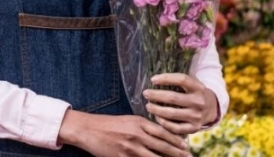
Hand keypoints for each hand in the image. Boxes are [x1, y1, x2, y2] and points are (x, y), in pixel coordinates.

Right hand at [59, 110, 190, 156]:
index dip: (176, 141)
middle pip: (163, 147)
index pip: (163, 132)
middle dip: (178, 154)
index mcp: (139, 122)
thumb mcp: (127, 120)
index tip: (186, 146)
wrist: (87, 129)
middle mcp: (137, 135)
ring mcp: (130, 148)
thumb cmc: (107, 124)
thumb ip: (143, 127)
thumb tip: (160, 136)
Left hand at [143, 73, 218, 135]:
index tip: (152, 80)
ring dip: (157, 109)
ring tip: (148, 106)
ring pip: (172, 113)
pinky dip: (164, 123)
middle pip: (173, 98)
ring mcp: (197, 116)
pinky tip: (157, 117)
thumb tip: (154, 79)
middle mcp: (200, 102)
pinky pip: (176, 127)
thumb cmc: (194, 93)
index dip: (166, 78)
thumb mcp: (192, 84)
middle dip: (156, 95)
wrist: (212, 109)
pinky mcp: (194, 128)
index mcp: (199, 88)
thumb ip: (178, 81)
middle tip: (145, 93)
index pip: (182, 79)